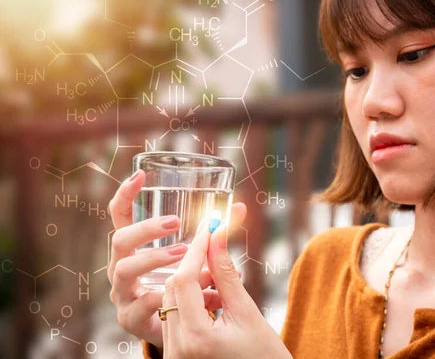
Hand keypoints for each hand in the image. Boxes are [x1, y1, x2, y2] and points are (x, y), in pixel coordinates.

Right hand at [107, 170, 240, 348]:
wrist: (182, 334)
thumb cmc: (188, 287)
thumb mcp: (201, 257)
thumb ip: (215, 235)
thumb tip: (239, 209)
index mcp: (135, 248)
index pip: (121, 216)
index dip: (126, 194)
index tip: (140, 175)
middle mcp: (123, 267)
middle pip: (120, 239)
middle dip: (146, 228)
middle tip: (175, 223)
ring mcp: (123, 293)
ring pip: (125, 269)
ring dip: (155, 258)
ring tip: (183, 254)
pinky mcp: (129, 318)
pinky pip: (138, 304)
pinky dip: (164, 297)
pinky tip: (184, 295)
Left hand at [161, 202, 291, 358]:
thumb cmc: (265, 357)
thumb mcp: (249, 314)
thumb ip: (227, 275)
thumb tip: (218, 239)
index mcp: (196, 338)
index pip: (185, 279)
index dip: (197, 249)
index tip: (210, 227)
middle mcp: (177, 350)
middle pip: (173, 288)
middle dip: (194, 266)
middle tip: (216, 249)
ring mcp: (174, 356)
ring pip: (171, 301)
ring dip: (192, 285)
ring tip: (220, 283)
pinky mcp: (176, 357)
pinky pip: (174, 318)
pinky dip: (190, 303)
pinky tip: (213, 301)